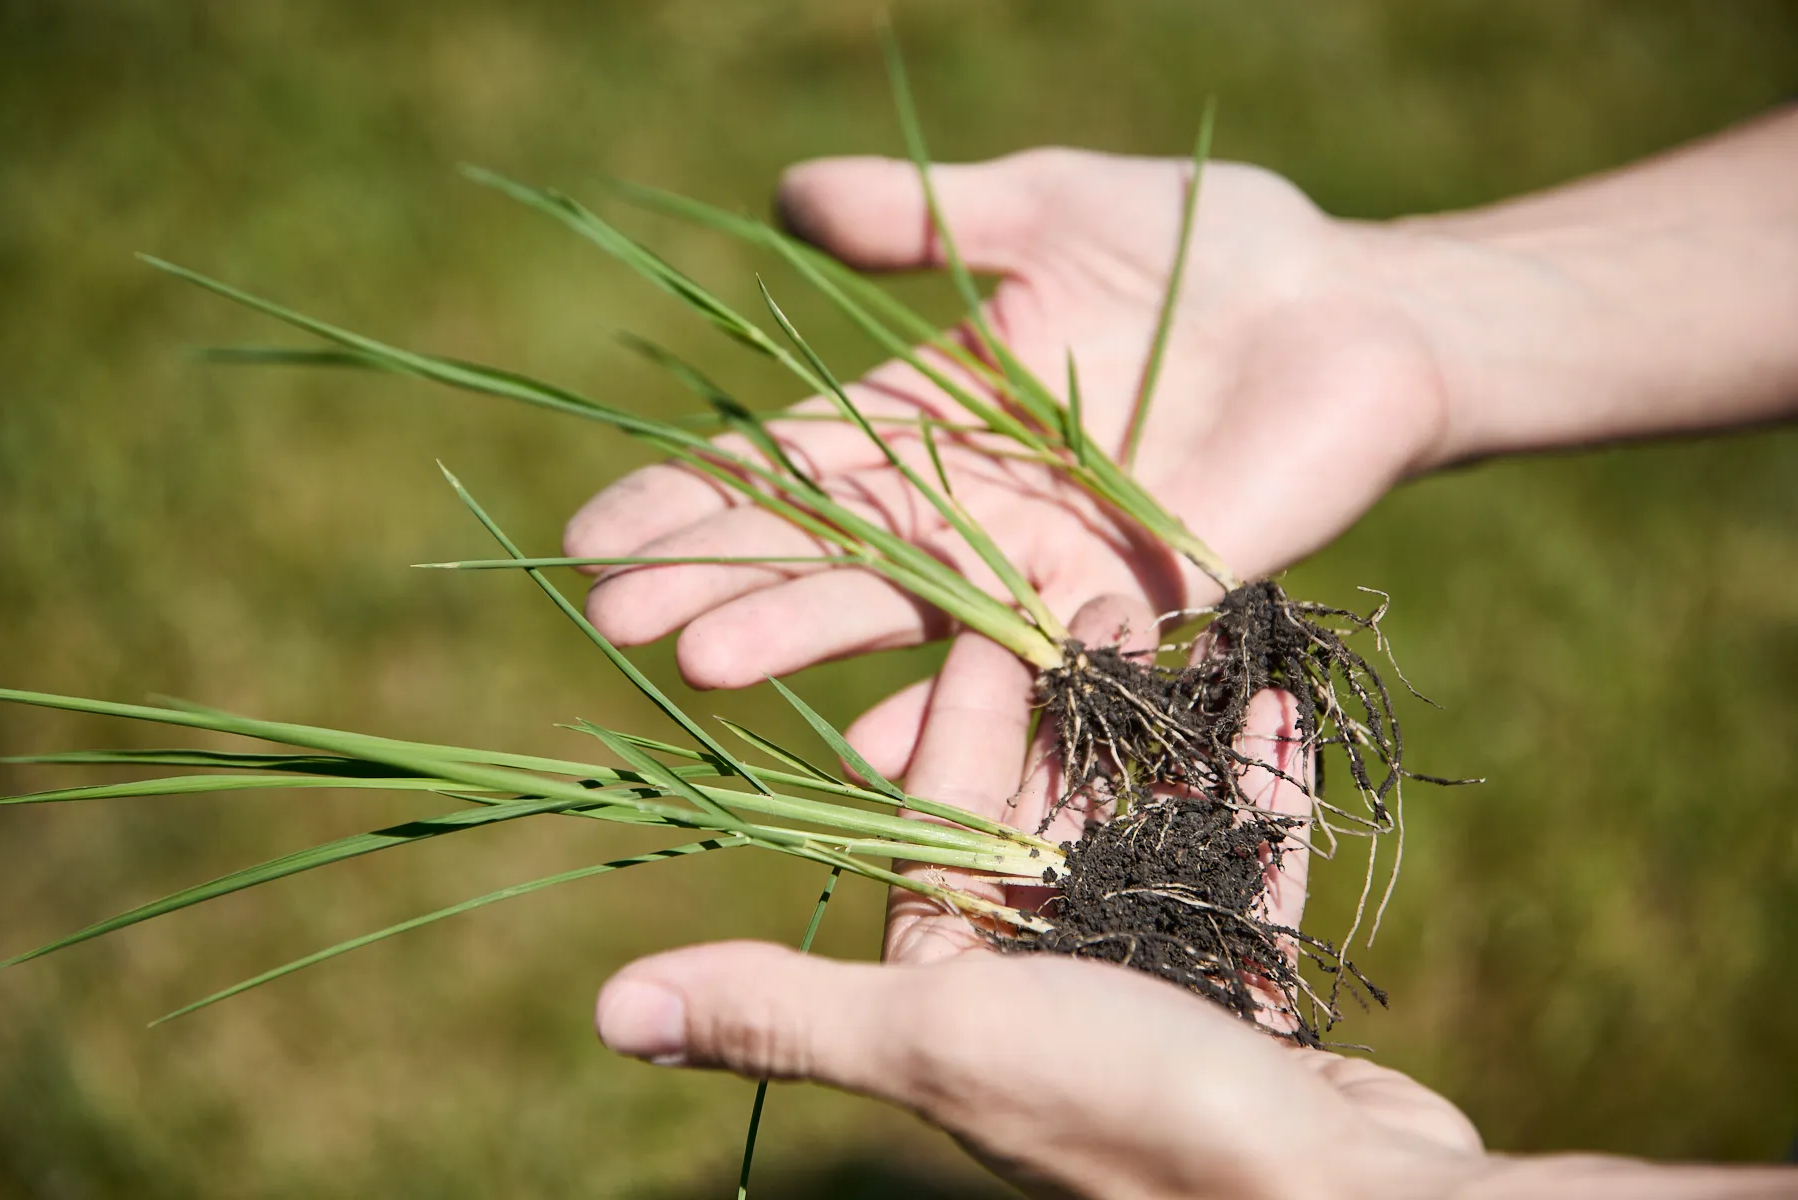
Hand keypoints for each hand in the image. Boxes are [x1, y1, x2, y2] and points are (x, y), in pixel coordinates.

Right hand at [566, 149, 1450, 689]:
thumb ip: (928, 215)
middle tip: (613, 614)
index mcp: (937, 416)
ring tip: (704, 661)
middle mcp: (974, 508)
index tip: (593, 531)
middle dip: (718, 578)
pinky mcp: (1137, 604)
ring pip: (907, 609)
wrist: (1359, 312)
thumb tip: (787, 195)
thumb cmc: (1209, 248)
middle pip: (825, 548)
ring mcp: (1050, 565)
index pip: (792, 462)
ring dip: (807, 635)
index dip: (695, 496)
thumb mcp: (1050, 205)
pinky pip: (1036, 665)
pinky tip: (877, 750)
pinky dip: (961, 711)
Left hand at [596, 596, 1484, 1199]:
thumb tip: (609, 1009)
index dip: (958, 716)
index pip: (940, 824)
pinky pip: (1249, 868)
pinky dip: (1256, 796)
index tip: (989, 617)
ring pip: (1152, 828)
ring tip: (1190, 636)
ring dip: (1166, 736)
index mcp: (959, 992)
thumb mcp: (935, 1040)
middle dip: (1069, 706)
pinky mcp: (1253, 993)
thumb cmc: (1124, 1107)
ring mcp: (1156, 986)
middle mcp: (1047, 986)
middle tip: (1100, 604)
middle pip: (1047, 813)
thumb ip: (778, 1014)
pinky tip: (1274, 710)